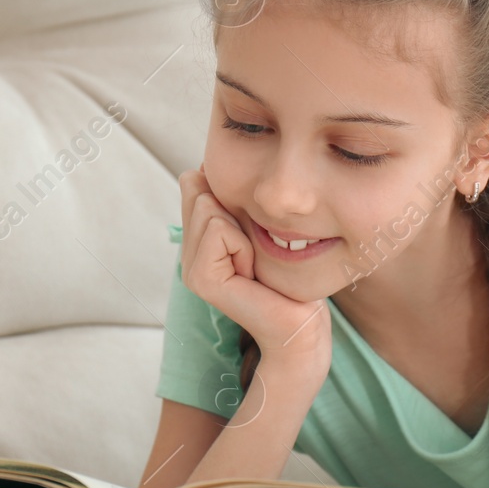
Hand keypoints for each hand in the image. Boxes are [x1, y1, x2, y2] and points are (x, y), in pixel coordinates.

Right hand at [178, 165, 331, 365]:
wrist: (301, 321)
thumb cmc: (288, 273)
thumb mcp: (256, 225)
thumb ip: (230, 200)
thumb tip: (203, 166)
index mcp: (198, 240)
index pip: (194, 181)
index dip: (232, 195)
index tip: (252, 233)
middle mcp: (187, 254)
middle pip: (198, 189)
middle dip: (237, 211)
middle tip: (254, 251)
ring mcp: (189, 268)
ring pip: (208, 205)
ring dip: (243, 229)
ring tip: (253, 263)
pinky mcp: (199, 279)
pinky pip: (218, 229)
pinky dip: (243, 244)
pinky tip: (251, 273)